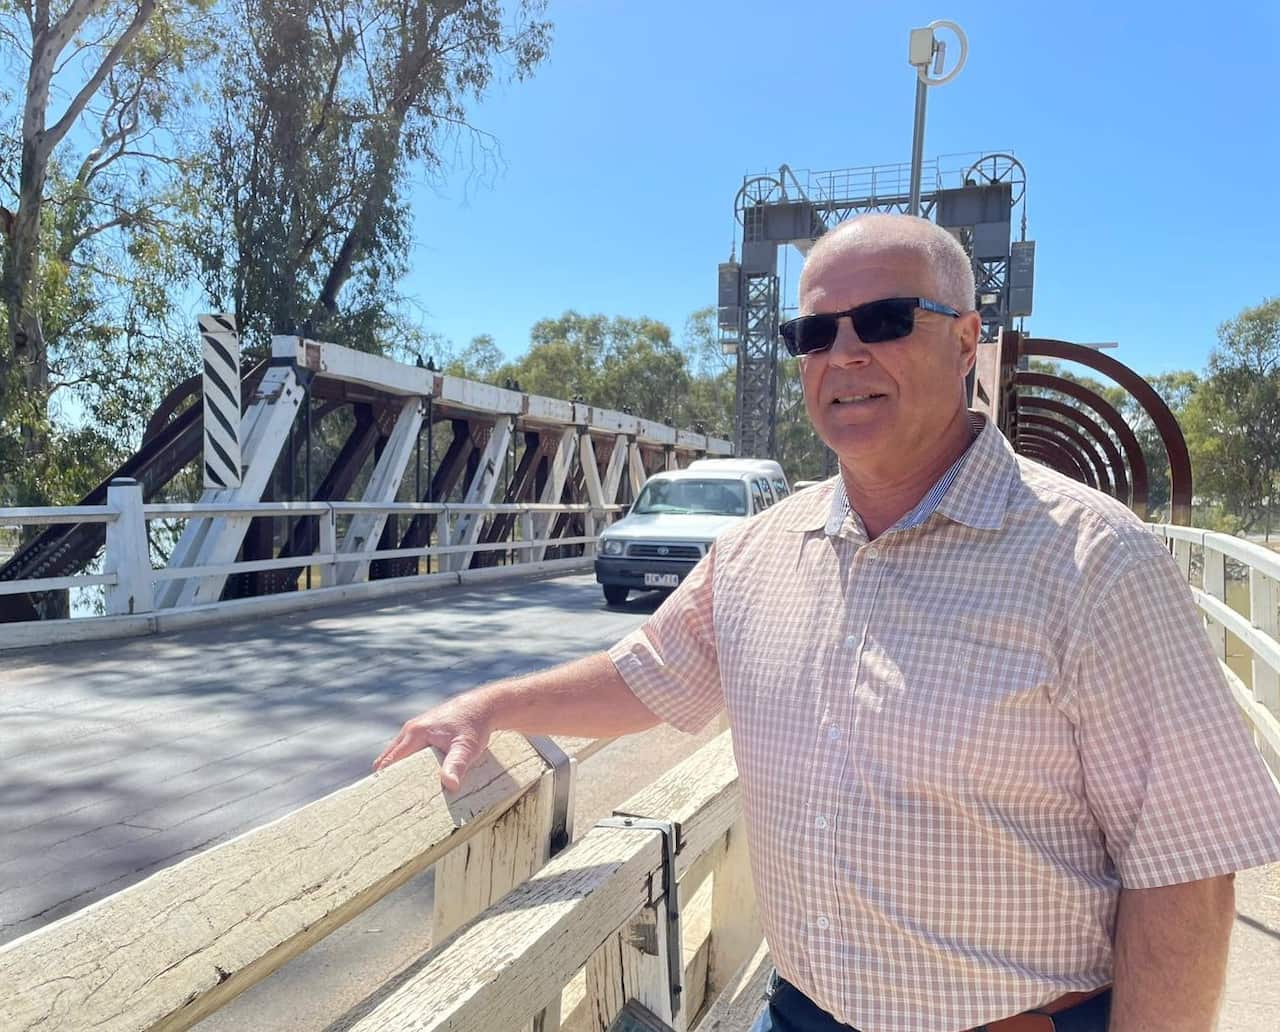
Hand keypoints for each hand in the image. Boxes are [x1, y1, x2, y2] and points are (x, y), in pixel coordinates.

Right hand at [373, 694, 493, 791]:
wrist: (483, 706)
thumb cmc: (474, 725)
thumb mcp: (467, 747)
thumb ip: (457, 765)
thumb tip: (450, 786)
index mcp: (415, 733)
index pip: (389, 760)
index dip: (383, 779)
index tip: (381, 798)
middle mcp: (410, 729)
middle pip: (388, 758)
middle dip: (387, 777)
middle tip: (391, 801)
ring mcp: (415, 729)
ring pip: (397, 753)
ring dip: (397, 770)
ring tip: (403, 794)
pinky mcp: (422, 731)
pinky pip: (407, 750)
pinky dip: (406, 763)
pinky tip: (417, 778)